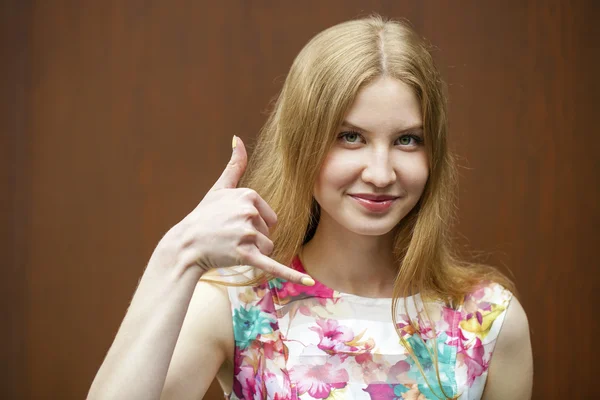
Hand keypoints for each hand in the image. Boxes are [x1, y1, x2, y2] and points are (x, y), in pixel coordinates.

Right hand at [150, 136, 313, 285]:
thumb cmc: (204, 217)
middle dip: (254, 239)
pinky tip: (310, 284)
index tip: (233, 223)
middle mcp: (249, 212)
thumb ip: (234, 165)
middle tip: (229, 237)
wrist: (185, 245)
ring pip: (269, 248)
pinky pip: (274, 266)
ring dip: (254, 253)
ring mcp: (247, 234)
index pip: (270, 216)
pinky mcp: (246, 256)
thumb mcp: (219, 188)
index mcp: (249, 195)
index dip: (255, 224)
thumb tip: (238, 138)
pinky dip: (292, 276)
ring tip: (230, 248)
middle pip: (270, 232)